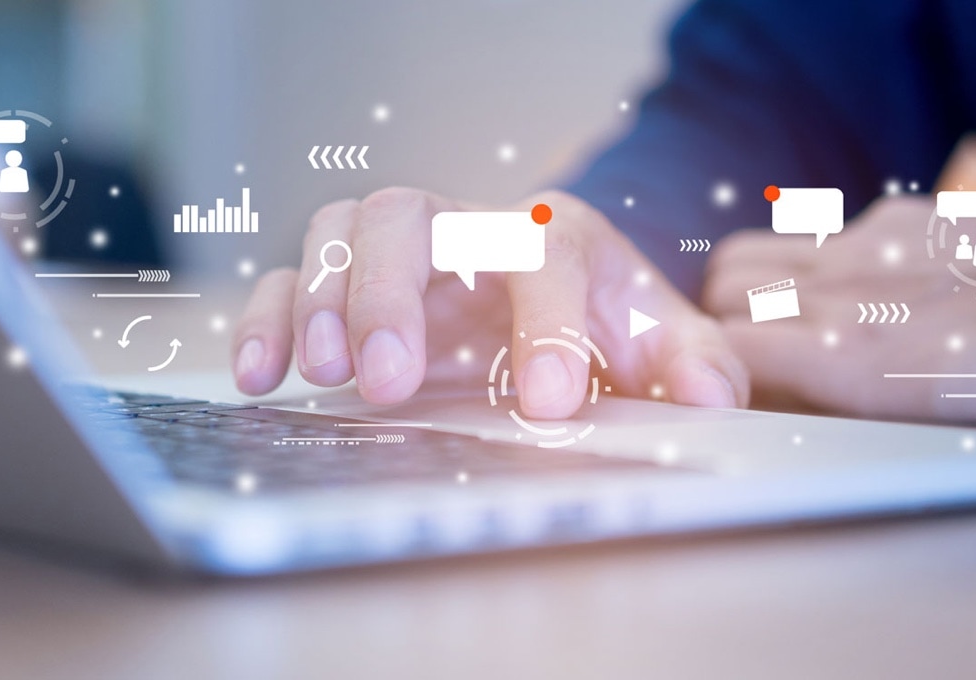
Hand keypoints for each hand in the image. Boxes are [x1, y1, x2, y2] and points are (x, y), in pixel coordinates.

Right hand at [232, 188, 748, 417]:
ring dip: (324, 299)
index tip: (545, 402)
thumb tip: (712, 398)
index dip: (544, 325)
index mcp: (554, 236)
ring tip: (327, 372)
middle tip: (387, 382)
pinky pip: (289, 277)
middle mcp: (468, 229)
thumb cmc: (610, 326)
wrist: (564, 304)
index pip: (541, 258)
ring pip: (340, 230)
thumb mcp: (665, 345)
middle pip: (411, 218)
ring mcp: (403, 254)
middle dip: (392, 294)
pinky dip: (269, 319)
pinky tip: (262, 378)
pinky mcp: (351, 287)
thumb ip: (696, 365)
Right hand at [702, 195, 975, 422]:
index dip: (711, 366)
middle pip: (720, 284)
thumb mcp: (888, 418)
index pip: (716, 344)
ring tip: (781, 310)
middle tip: (745, 344)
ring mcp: (859, 244)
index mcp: (829, 352)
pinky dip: (822, 259)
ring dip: (750, 282)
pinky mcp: (896, 217)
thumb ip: (813, 397)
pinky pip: (826, 230)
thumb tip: (764, 397)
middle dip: (720, 317)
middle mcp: (832, 288)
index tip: (723, 382)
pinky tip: (864, 283)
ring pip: (753, 250)